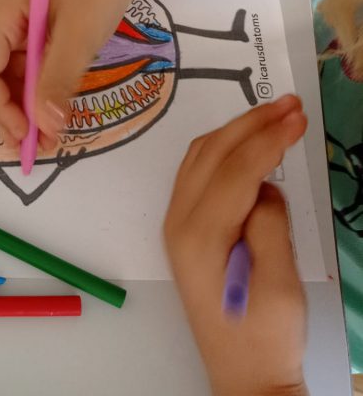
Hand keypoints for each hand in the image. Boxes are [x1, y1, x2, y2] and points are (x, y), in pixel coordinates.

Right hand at [0, 0, 138, 146]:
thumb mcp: (81, 32)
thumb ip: (59, 77)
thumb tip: (45, 127)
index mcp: (0, 9)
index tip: (24, 136)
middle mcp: (0, 20)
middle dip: (7, 114)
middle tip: (35, 148)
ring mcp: (15, 29)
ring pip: (6, 80)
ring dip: (23, 111)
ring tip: (48, 140)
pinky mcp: (32, 38)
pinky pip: (26, 74)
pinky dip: (36, 98)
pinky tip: (52, 119)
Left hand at [164, 96, 308, 395]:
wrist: (241, 374)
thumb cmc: (264, 336)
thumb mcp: (280, 286)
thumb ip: (270, 228)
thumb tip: (266, 187)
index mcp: (199, 236)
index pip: (234, 170)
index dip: (267, 139)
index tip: (298, 118)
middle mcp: (177, 222)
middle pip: (212, 153)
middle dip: (252, 124)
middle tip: (291, 105)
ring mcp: (176, 223)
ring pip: (201, 157)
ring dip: (238, 131)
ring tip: (277, 116)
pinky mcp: (185, 227)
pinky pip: (199, 172)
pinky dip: (226, 149)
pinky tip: (252, 143)